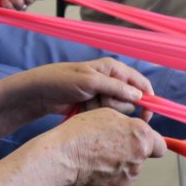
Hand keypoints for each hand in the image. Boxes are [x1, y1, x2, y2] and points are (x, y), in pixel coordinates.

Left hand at [24, 58, 153, 120]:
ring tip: (85, 104)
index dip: (148, 99)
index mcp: (114, 69)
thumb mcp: (90, 81)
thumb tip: (139, 96)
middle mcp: (112, 81)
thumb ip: (116, 88)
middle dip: (115, 105)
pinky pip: (105, 115)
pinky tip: (82, 109)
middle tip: (98, 100)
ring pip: (117, 110)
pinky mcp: (95, 105)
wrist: (38, 93)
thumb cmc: (61, 80)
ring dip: (102, 110)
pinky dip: (94, 114)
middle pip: (130, 100)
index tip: (146, 116)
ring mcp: (103, 94)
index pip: (141, 84)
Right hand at [46, 108, 165, 185]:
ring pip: (133, 168)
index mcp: (142, 135)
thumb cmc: (83, 131)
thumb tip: (140, 130)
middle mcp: (141, 155)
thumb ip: (131, 124)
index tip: (141, 142)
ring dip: (124, 164)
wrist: (63, 156)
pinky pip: (122, 179)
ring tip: (102, 157)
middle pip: (145, 156)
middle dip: (135, 152)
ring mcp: (131, 173)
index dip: (151, 143)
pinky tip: (99, 167)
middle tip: (115, 147)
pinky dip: (114, 175)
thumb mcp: (110, 115)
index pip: (161, 144)